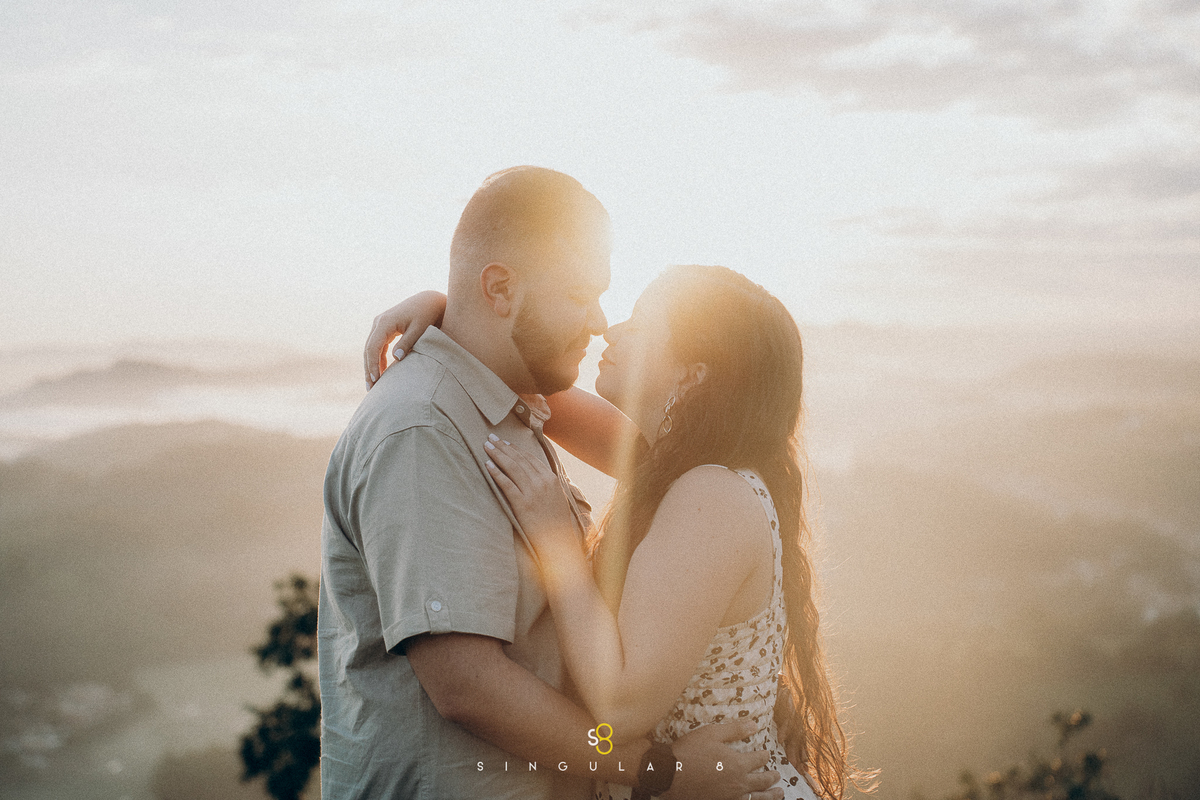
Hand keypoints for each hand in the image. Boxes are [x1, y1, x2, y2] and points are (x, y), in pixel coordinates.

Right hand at [363, 290, 446, 388]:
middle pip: (368, 349)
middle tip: (371, 388)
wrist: (429, 301)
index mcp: (385, 322)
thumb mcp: (419, 329)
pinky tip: (381, 373)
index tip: (375, 380)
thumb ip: (408, 343)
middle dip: (368, 369)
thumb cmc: (427, 314)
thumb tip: (397, 358)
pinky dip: (378, 359)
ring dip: (371, 366)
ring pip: (371, 348)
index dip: (372, 365)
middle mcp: (379, 322)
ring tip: (374, 385)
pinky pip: (378, 346)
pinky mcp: (385, 328)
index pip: (373, 347)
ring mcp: (380, 324)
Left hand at [484, 435, 579, 557]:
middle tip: (490, 438)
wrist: (558, 541)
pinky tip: (487, 465)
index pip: (530, 458)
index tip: (504, 442)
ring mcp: (532, 492)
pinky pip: (507, 484)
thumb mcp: (557, 498)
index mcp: (551, 479)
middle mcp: (542, 482)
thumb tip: (536, 473)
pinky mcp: (522, 504)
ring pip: (512, 468)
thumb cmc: (556, 522)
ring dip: (497, 455)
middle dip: (503, 447)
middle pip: (519, 460)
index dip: (515, 449)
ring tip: (486, 447)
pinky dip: (496, 473)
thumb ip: (547, 484)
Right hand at [664, 720, 783, 799]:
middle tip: (777, 777)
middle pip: (762, 781)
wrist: (669, 776)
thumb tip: (755, 724)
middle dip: (772, 778)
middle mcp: (739, 783)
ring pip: (757, 798)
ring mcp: (731, 797)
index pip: (759, 759)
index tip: (767, 753)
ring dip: (771, 796)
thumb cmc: (689, 752)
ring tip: (779, 795)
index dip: (764, 755)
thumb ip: (735, 730)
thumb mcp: (712, 734)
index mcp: (739, 764)